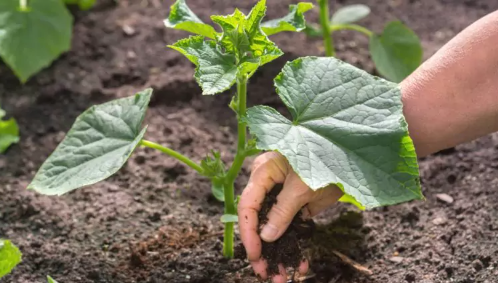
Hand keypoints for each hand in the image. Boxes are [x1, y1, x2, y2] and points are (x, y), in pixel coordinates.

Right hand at [237, 152, 342, 282]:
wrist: (353, 158)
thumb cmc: (324, 159)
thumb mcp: (302, 186)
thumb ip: (282, 210)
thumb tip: (266, 236)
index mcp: (263, 173)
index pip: (248, 205)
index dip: (248, 232)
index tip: (254, 254)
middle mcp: (269, 186)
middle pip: (257, 220)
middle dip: (261, 249)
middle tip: (263, 272)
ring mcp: (283, 197)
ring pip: (273, 229)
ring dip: (278, 253)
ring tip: (280, 277)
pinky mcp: (298, 206)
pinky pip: (291, 229)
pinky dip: (295, 246)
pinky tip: (299, 265)